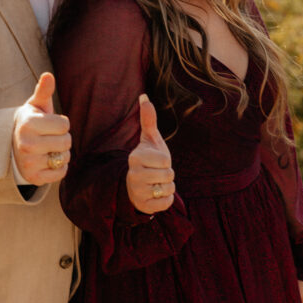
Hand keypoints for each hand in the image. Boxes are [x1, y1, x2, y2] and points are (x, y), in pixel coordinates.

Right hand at [12, 72, 70, 184]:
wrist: (11, 147)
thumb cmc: (30, 122)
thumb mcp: (34, 106)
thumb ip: (43, 91)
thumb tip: (48, 75)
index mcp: (28, 124)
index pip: (65, 124)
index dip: (60, 123)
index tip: (48, 124)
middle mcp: (27, 144)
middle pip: (67, 141)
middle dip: (62, 138)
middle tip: (48, 137)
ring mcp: (29, 163)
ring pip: (65, 157)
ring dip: (61, 153)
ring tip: (47, 149)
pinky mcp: (34, 178)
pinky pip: (61, 173)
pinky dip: (59, 167)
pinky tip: (47, 161)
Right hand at [126, 94, 174, 213]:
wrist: (138, 186)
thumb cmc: (148, 159)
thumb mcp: (150, 139)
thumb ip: (148, 119)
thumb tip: (144, 96)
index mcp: (135, 157)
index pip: (165, 160)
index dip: (165, 161)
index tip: (156, 161)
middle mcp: (134, 175)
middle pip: (169, 175)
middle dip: (168, 175)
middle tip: (157, 173)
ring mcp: (137, 192)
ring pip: (169, 189)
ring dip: (168, 187)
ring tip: (157, 184)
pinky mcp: (144, 206)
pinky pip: (167, 203)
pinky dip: (166, 200)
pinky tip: (157, 195)